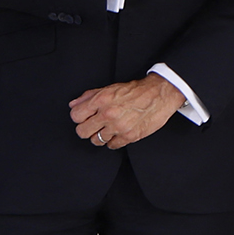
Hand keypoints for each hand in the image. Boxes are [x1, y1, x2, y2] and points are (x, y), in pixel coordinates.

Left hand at [71, 75, 185, 148]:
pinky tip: (118, 133)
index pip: (76, 116)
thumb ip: (89, 96)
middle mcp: (108, 114)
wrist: (159, 95)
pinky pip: (112, 146)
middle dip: (86, 129)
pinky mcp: (129, 136)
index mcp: (101, 100)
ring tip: (108, 128)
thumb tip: (74, 104)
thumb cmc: (136, 91)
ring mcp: (118, 127)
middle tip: (94, 126)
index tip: (85, 117)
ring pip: (96, 141)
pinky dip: (113, 141)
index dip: (79, 117)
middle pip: (82, 132)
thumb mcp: (110, 88)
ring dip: (100, 136)